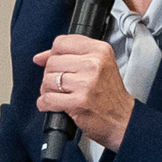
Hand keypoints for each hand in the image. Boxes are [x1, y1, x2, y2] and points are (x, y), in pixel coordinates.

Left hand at [35, 33, 134, 149]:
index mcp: (100, 50)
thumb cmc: (109, 94)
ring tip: (60, 95)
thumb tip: (39, 57)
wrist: (121, 118)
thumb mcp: (97, 65)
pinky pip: (47, 99)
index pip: (61, 43)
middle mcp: (94, 64)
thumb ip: (69, 56)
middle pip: (52, 62)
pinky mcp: (79, 101)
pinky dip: (45, 104)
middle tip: (61, 84)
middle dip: (51, 75)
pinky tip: (54, 105)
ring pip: (47, 80)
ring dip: (48, 90)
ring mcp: (86, 83)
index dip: (53, 54)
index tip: (57, 64)